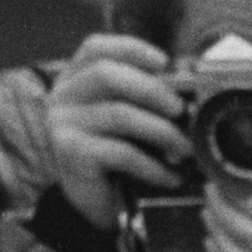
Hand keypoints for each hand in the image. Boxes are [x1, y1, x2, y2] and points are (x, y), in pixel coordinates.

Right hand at [41, 31, 185, 223]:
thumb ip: (145, 98)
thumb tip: (189, 82)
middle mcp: (63, 95)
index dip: (131, 49)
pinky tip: (170, 177)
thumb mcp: (128, 119)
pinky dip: (153, 165)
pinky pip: (120, 152)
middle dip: (152, 89)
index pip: (96, 48)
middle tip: (182, 110)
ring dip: (162, 131)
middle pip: (107, 74)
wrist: (95, 204)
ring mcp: (62, 123)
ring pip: (119, 114)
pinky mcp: (70, 152)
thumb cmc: (117, 157)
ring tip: (185, 149)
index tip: (165, 62)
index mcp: (76, 78)